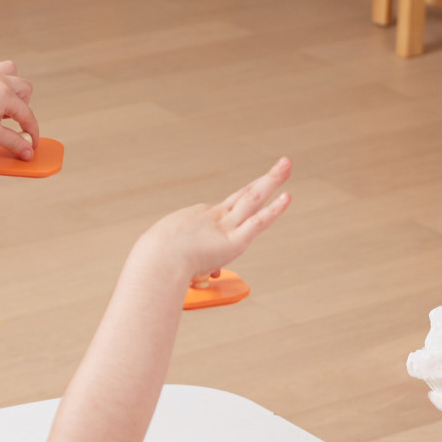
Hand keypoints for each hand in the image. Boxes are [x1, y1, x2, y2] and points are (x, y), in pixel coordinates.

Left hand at [0, 61, 39, 157]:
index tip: (30, 145)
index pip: (27, 114)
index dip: (31, 131)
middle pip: (24, 88)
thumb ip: (13, 142)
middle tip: (10, 122)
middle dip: (23, 106)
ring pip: (9, 71)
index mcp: (4, 93)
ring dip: (11, 88)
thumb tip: (28, 152)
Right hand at [140, 158, 291, 279]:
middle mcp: (212, 218)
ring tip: (286, 164)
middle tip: (280, 166)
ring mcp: (224, 228)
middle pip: (243, 196)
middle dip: (263, 181)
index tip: (247, 203)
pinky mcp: (233, 242)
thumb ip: (186, 264)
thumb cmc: (156, 262)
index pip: (224, 213)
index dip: (237, 210)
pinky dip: (273, 210)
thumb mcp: (169, 258)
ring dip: (271, 180)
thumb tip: (197, 277)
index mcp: (197, 220)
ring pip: (252, 199)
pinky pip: (257, 222)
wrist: (156, 262)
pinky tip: (286, 196)